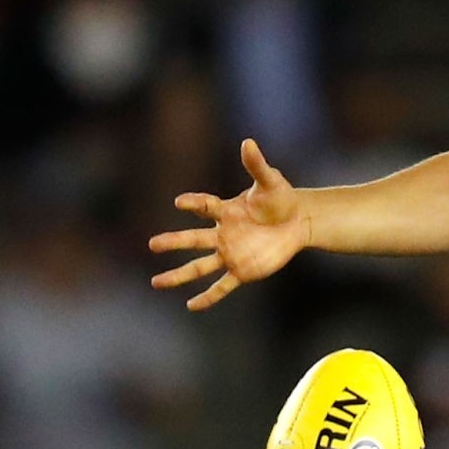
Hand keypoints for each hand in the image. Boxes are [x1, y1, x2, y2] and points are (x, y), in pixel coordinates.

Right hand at [149, 137, 308, 311]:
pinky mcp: (242, 271)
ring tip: (155, 283)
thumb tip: (248, 142)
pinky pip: (222, 286)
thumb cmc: (280, 199)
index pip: (206, 207)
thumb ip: (257, 165)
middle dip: (174, 242)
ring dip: (179, 275)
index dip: (194, 204)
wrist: (296, 222)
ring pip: (200, 267)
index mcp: (226, 211)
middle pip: (193, 240)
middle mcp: (222, 234)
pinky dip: (209, 297)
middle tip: (152, 244)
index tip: (180, 202)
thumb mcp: (270, 182)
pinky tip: (191, 306)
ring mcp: (230, 254)